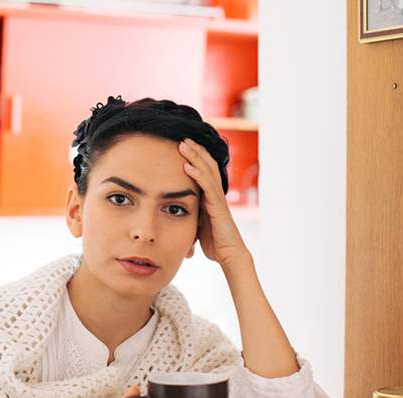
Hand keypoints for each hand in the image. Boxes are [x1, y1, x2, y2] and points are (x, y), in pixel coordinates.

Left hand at [178, 138, 248, 267]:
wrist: (229, 254)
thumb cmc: (214, 242)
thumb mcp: (197, 223)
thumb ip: (189, 214)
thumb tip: (173, 213)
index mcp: (211, 196)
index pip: (205, 170)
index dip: (196, 157)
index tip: (183, 146)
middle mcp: (216, 193)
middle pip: (207, 165)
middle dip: (195, 151)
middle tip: (182, 138)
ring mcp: (218, 198)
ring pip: (207, 171)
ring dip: (195, 156)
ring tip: (183, 144)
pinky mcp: (218, 206)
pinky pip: (207, 186)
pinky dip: (197, 174)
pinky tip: (187, 166)